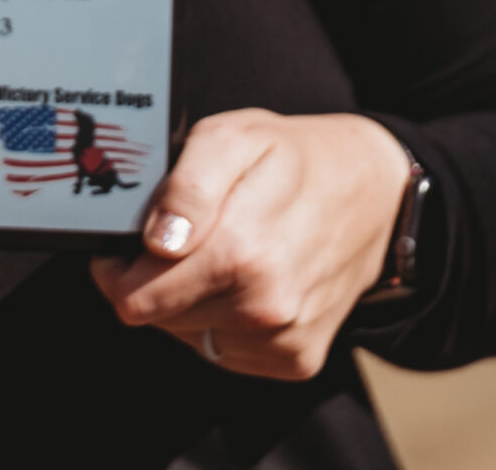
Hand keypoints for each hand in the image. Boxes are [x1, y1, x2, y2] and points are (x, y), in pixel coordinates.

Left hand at [89, 110, 411, 380]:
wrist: (378, 195)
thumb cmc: (296, 159)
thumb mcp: (234, 136)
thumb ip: (186, 186)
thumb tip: (157, 242)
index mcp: (241, 252)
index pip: (131, 297)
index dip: (117, 267)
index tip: (130, 243)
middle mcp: (265, 307)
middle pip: (155, 319)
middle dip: (153, 280)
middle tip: (181, 239)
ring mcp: (283, 339)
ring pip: (188, 335)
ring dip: (190, 300)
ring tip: (223, 252)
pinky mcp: (297, 359)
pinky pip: (227, 351)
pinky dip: (225, 320)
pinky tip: (247, 281)